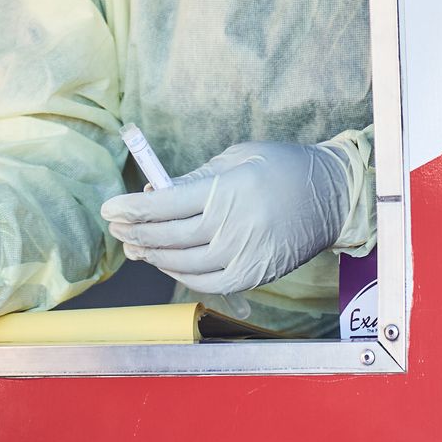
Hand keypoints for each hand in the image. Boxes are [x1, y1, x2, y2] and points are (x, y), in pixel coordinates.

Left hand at [99, 140, 351, 295]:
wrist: (332, 197)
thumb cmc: (282, 168)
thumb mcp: (237, 158)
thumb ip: (194, 180)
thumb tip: (153, 195)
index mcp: (229, 191)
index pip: (166, 206)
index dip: (133, 209)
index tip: (110, 209)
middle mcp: (234, 228)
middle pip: (168, 237)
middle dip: (135, 231)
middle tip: (117, 225)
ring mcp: (244, 257)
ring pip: (182, 263)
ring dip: (153, 255)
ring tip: (135, 244)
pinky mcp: (251, 276)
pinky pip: (205, 282)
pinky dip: (180, 273)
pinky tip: (167, 261)